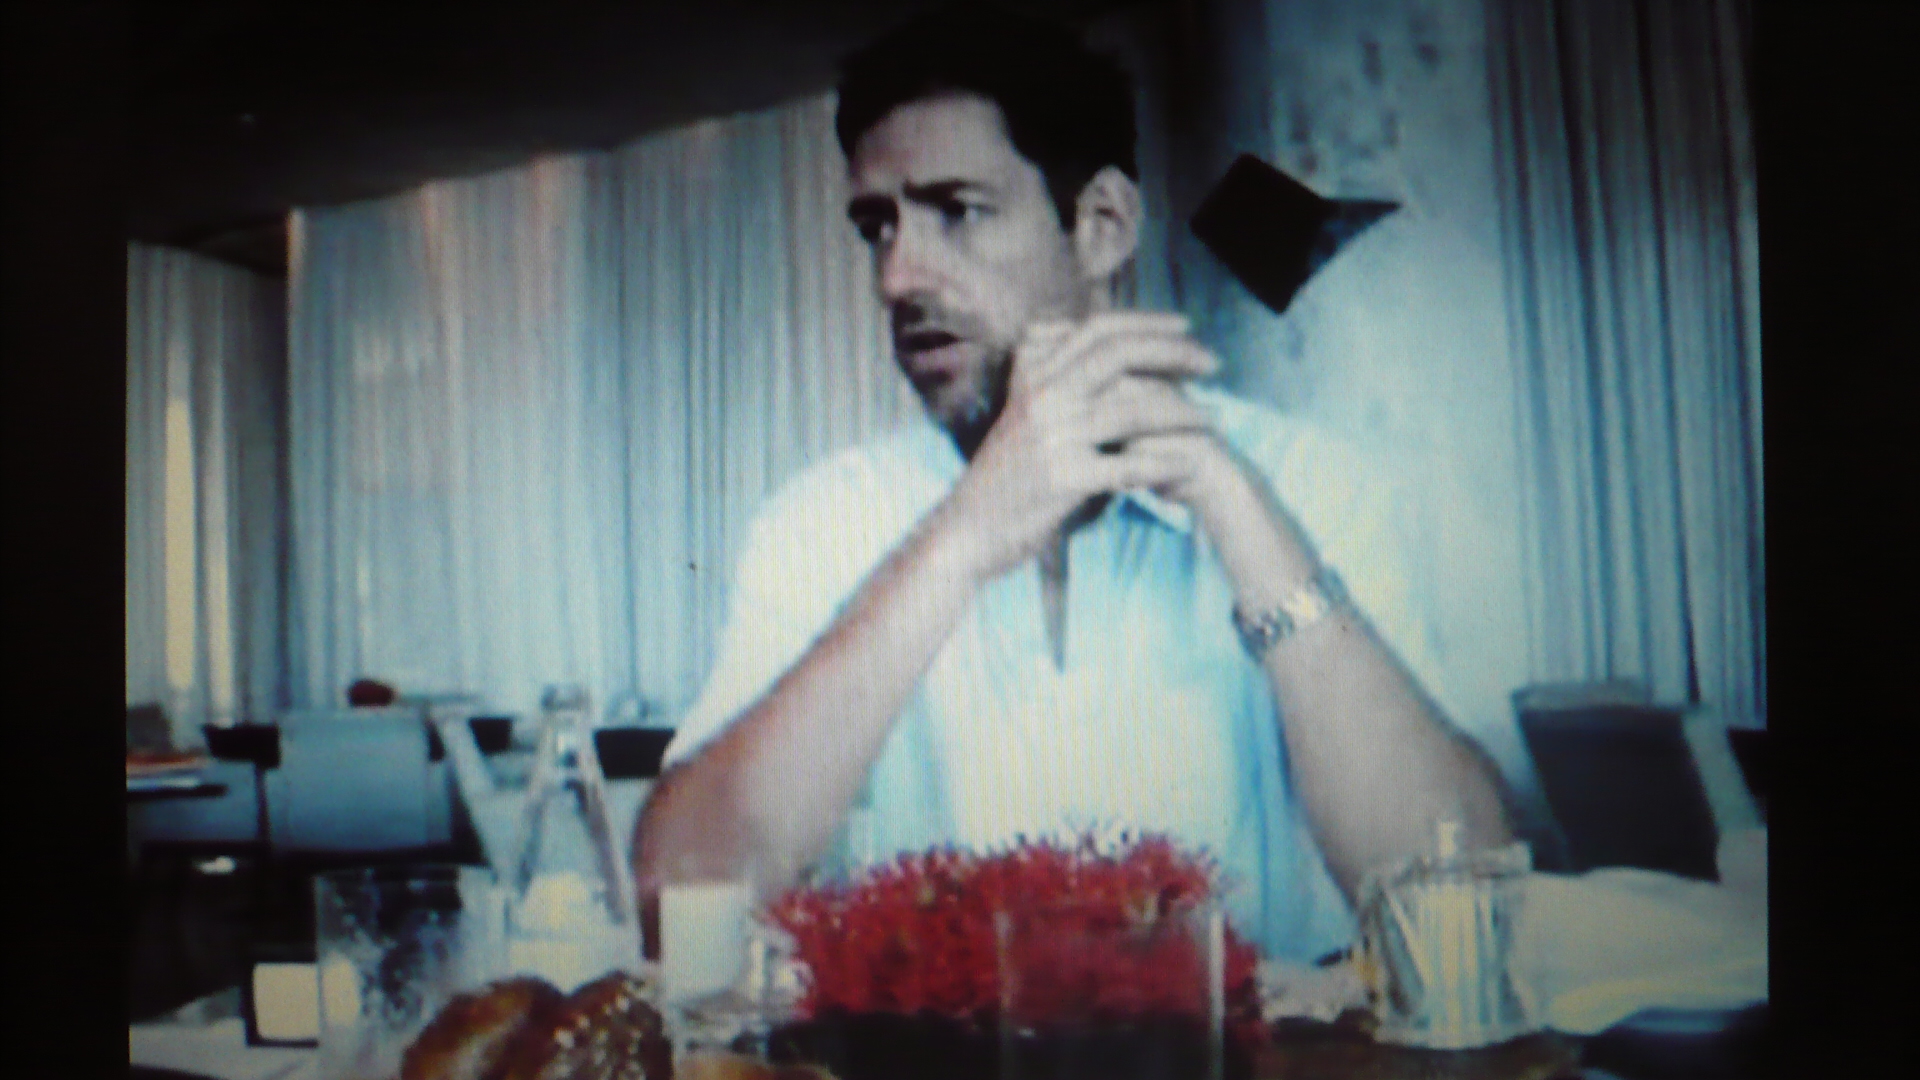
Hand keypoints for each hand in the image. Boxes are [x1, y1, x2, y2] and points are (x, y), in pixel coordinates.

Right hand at [929, 312, 1219, 581]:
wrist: (967, 530)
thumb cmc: (1002, 475)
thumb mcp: (1019, 410)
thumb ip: (1048, 373)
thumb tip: (1078, 333)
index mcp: (1032, 373)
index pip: (1098, 330)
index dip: (1148, 322)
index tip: (1187, 326)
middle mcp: (1041, 395)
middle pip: (1120, 355)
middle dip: (1175, 353)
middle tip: (1213, 363)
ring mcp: (1053, 436)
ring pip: (1133, 409)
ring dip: (1182, 412)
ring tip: (1213, 418)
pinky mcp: (1064, 479)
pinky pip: (1130, 465)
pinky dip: (1166, 463)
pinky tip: (1190, 463)